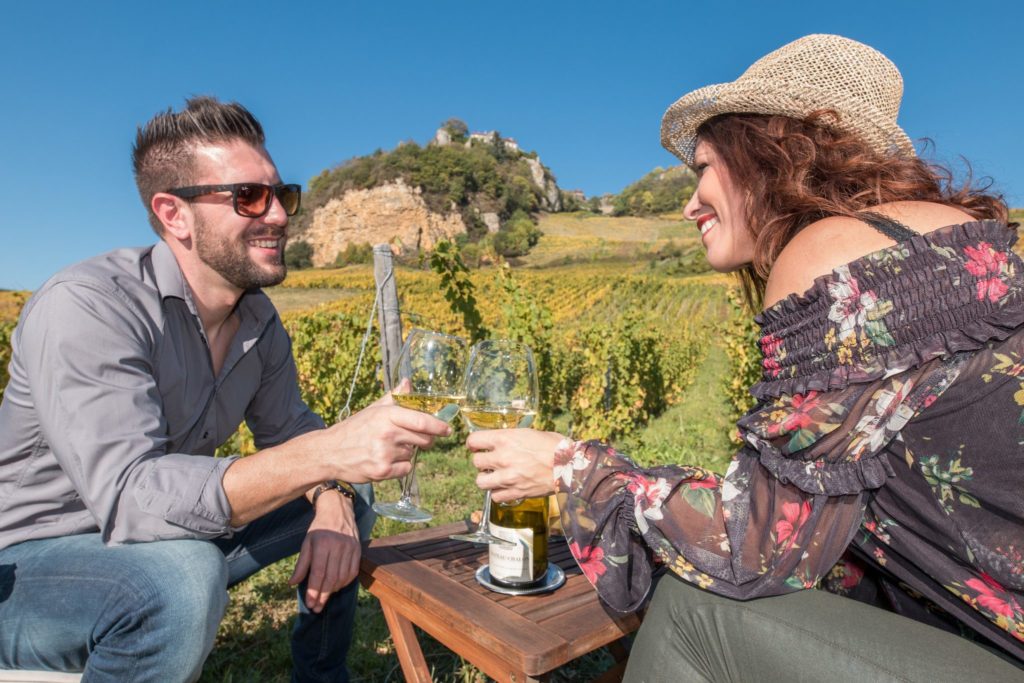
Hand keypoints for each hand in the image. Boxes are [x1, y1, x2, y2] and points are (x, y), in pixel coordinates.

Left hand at [289, 492, 359, 612]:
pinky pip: (353, 572)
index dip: (314, 591)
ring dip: (333, 591)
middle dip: (323, 596)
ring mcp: (350, 548)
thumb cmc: (320, 528)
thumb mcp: (306, 543)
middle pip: (331, 578)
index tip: (310, 604)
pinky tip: (336, 587)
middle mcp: (338, 546)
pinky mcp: (358, 550)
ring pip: (343, 577)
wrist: (338, 510)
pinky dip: (344, 583)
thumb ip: (301, 564)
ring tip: (324, 598)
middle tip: (316, 608)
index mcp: (322, 544)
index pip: (318, 573)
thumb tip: (293, 583)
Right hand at [319, 392, 451, 483]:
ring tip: (387, 449)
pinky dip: (400, 467)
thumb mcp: (372, 410)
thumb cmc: (353, 429)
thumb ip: (393, 398)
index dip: (438, 426)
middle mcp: (387, 433)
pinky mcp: (382, 471)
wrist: (329, 452)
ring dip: (406, 452)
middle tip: (413, 439)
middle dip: (424, 440)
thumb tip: (407, 382)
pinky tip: (386, 461)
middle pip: (423, 439)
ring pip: (413, 454)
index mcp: (386, 415)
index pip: (421, 420)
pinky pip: (405, 469)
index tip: (447, 429)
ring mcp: (385, 453)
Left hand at [466, 429, 563, 502]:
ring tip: (495, 477)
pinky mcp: (515, 492)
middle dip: (482, 462)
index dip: (474, 443)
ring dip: (486, 479)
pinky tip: (506, 488)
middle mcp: (502, 457)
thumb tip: (504, 440)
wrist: (570, 466)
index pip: (474, 440)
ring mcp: (507, 477)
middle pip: (476, 462)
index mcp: (505, 439)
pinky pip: (495, 496)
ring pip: (480, 481)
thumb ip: (513, 438)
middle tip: (490, 462)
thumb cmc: (555, 446)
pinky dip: (498, 493)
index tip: (477, 446)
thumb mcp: (530, 433)